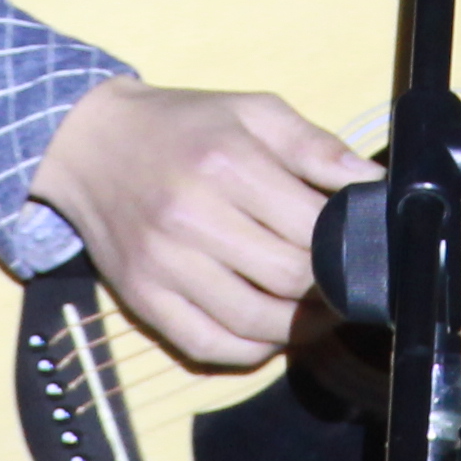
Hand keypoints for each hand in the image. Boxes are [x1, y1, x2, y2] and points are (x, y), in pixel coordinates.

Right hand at [34, 81, 378, 369]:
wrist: (89, 141)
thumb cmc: (181, 124)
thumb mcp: (253, 111)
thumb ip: (317, 146)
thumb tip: (372, 185)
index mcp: (227, 165)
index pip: (312, 232)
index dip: (347, 247)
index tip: (358, 245)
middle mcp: (192, 219)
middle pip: (289, 282)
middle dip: (330, 288)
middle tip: (344, 281)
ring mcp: (164, 265)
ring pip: (255, 324)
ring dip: (300, 327)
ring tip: (317, 310)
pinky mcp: (142, 298)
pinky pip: (209, 346)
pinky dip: (250, 349)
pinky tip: (269, 328)